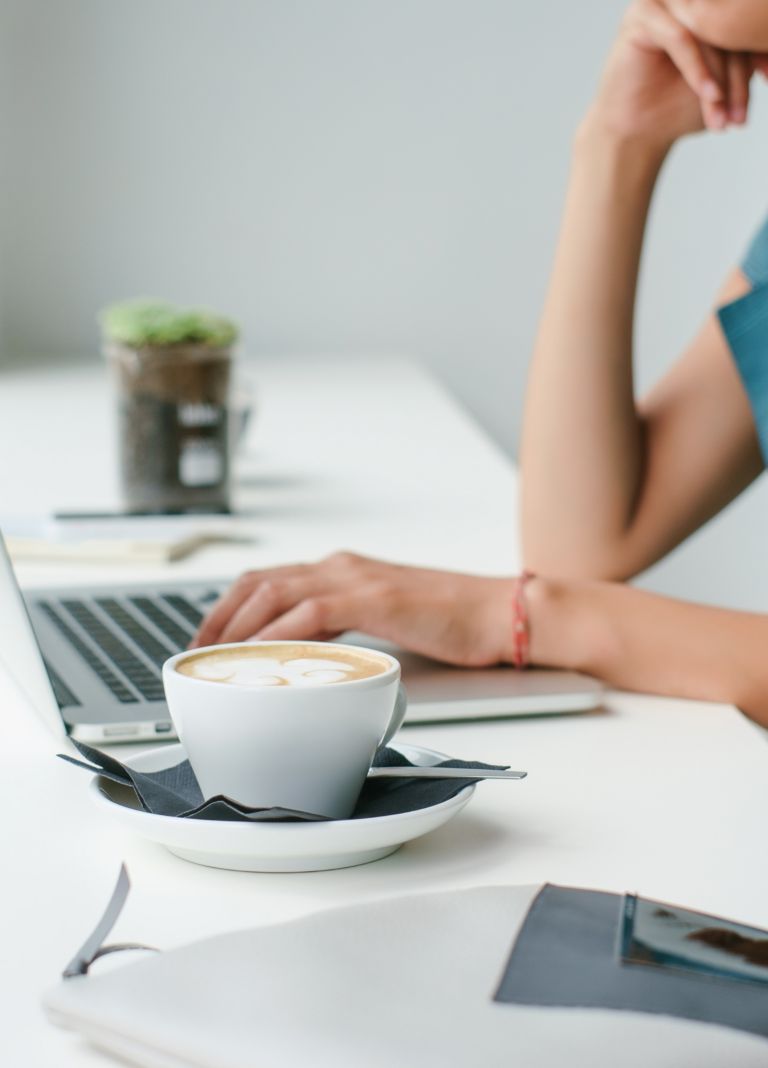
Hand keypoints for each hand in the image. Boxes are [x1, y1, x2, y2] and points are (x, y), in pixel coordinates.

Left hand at [190, 551, 516, 667]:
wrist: (498, 613)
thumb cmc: (450, 623)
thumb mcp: (383, 623)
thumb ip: (346, 630)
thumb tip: (310, 658)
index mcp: (342, 570)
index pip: (269, 580)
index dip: (230, 606)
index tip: (209, 637)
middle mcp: (341, 566)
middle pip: (259, 582)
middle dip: (219, 616)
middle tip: (197, 651)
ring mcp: (356, 578)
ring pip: (275, 592)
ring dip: (238, 625)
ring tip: (215, 656)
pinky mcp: (373, 597)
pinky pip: (309, 611)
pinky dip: (277, 634)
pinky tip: (260, 655)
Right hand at [589, 0, 757, 146]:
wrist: (635, 132)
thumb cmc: (677, 108)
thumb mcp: (725, 79)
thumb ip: (745, 54)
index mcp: (708, 7)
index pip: (742, 22)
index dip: (759, 52)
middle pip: (727, 27)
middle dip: (737, 76)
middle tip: (739, 117)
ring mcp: (664, 2)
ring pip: (707, 34)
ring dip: (719, 78)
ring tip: (722, 117)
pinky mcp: (642, 15)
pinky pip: (681, 39)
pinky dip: (697, 70)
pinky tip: (709, 96)